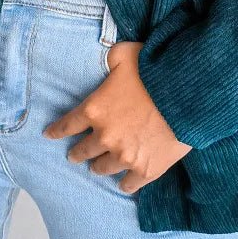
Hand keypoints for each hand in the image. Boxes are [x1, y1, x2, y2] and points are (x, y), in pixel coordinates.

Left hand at [43, 40, 191, 193]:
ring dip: (98, 167)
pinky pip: (128, 184)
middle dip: (77, 152)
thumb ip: (110, 59)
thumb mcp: (125, 54)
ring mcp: (125, 156)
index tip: (49, 136)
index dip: (57, 131)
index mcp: (94, 109)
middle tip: (75, 154)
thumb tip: (106, 60)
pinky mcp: (146, 170)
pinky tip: (123, 182)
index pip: (67, 124)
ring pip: (102, 168)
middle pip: (83, 150)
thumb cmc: (154, 71)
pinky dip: (124, 183)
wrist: (188, 96)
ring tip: (97, 167)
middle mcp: (105, 136)